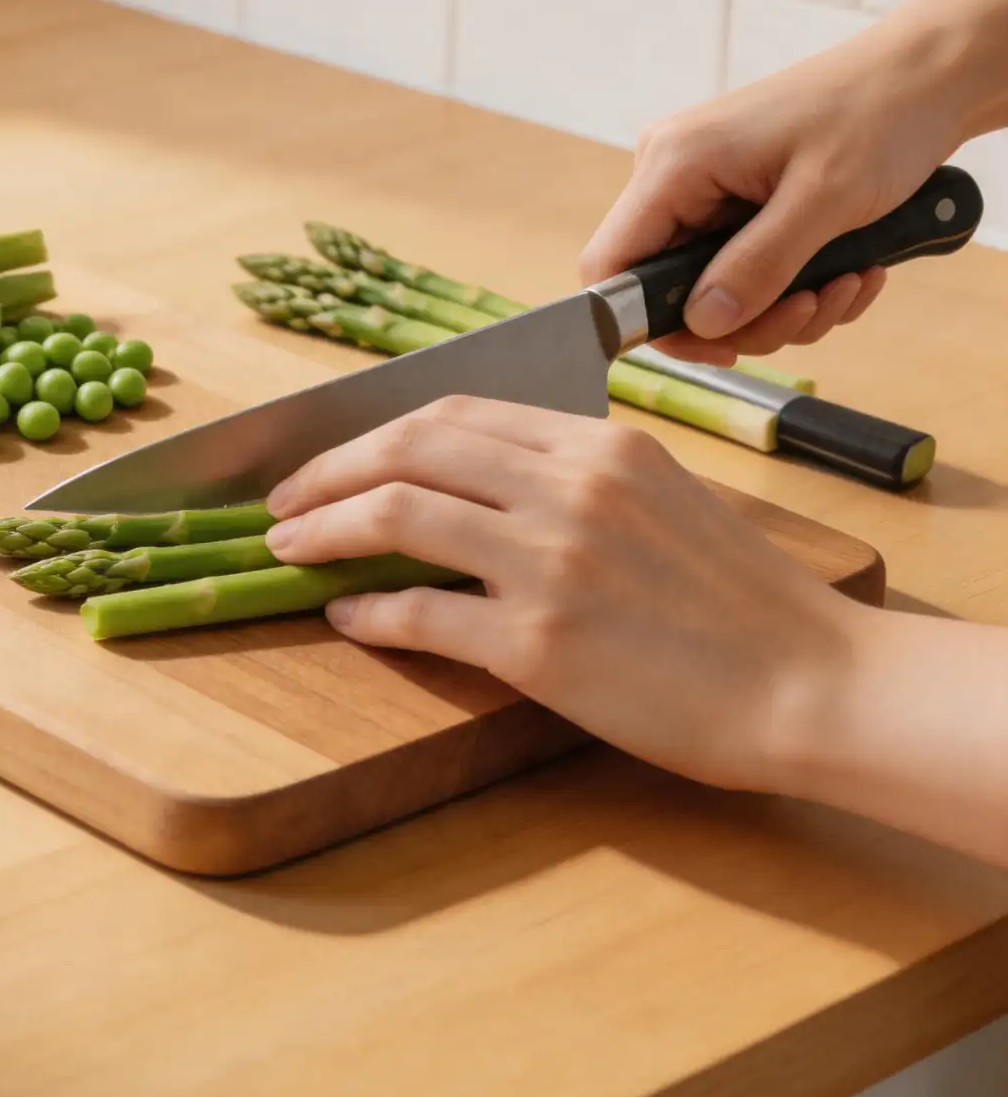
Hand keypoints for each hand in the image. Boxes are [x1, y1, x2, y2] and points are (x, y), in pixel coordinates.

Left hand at [265, 397, 864, 792]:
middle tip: (283, 502)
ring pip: (396, 515)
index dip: (375, 433)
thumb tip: (468, 484)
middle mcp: (568, 486)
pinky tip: (346, 617)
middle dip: (328, 471)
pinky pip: (420, 613)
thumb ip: (571, 476)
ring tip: (288, 549)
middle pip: (409, 448)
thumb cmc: (744, 600)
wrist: (812, 682)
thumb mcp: (662, 497)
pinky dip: (368, 612)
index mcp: (598, 444)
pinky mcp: (540, 643)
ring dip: (323, 530)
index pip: (455, 413)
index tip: (335, 459)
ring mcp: (551, 561)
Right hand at [579, 0, 984, 365]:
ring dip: (783, 306)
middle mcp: (674, 174)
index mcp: (673, 163)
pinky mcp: (735, 198)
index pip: (611, 264)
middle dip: (745, 318)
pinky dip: (796, 284)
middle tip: (810, 310)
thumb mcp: (824, 200)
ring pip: (713, 287)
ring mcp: (705, 186)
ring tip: (846, 284)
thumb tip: (702, 325)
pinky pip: (744, 268)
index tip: (717, 348)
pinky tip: (849, 270)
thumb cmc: (879, 114)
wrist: (928, 76)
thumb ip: (757, 267)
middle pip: (669, 287)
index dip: (646, 321)